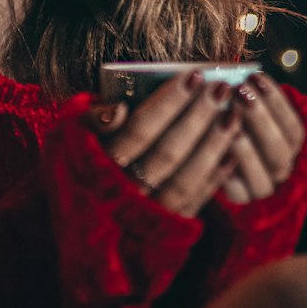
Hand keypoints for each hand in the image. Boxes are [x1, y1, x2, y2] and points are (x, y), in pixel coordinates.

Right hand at [91, 72, 243, 217]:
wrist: (81, 217)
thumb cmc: (82, 158)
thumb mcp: (73, 134)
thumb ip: (91, 118)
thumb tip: (118, 110)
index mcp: (97, 164)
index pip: (139, 129)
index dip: (169, 103)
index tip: (194, 75)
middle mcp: (122, 192)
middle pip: (167, 153)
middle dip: (198, 118)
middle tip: (222, 88)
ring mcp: (145, 215)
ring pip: (184, 181)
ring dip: (212, 147)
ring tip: (234, 115)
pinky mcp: (163, 232)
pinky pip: (194, 204)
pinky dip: (215, 179)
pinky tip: (233, 153)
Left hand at [219, 72, 304, 203]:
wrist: (203, 151)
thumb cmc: (224, 114)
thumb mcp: (237, 101)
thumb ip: (243, 92)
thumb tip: (235, 73)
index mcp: (288, 143)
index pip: (293, 127)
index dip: (276, 102)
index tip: (255, 77)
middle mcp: (280, 168)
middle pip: (280, 151)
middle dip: (260, 119)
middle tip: (239, 93)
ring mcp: (261, 186)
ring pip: (264, 175)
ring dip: (247, 147)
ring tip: (228, 121)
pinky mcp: (239, 199)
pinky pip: (237, 190)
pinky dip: (227, 171)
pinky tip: (216, 150)